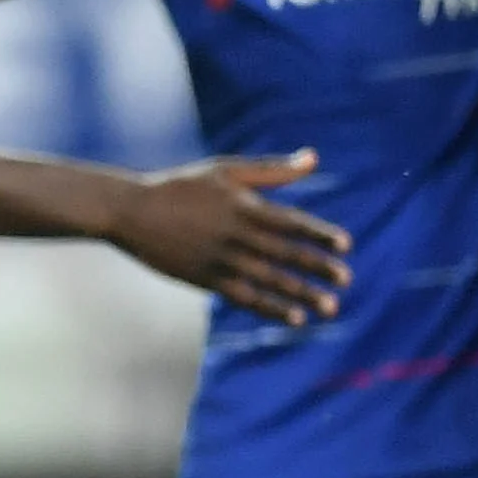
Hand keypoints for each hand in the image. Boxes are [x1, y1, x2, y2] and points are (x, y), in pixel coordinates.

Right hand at [110, 152, 348, 323]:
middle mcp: (235, 233)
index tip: (346, 245)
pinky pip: (244, 296)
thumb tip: (314, 159)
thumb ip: (272, 170)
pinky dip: (270, 307)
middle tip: (346, 281)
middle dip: (317, 268)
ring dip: (301, 295)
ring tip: (329, 308)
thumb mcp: (226, 169)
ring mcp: (220, 258)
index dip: (319, 233)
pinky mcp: (205, 278)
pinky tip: (293, 318)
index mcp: (243, 205)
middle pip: (285, 253)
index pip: (291, 221)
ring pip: (269, 279)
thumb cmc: (181, 185)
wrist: (131, 210)